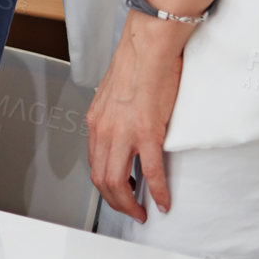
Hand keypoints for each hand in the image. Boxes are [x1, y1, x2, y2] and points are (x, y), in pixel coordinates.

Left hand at [87, 13, 188, 221]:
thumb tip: (124, 129)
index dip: (105, 184)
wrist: (148, 46)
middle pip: (101, 177)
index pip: (94, 161)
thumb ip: (115, 115)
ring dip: (130, 203)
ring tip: (142, 212)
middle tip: (130, 211)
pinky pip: (151, 172)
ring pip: (118, 181)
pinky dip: (158, 192)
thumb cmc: (136, 64)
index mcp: (96, 120)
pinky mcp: (148, 131)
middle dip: (115, 201)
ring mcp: (124, 132)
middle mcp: (104, 128)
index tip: (119, 193)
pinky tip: (164, 202)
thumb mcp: (113, 95)